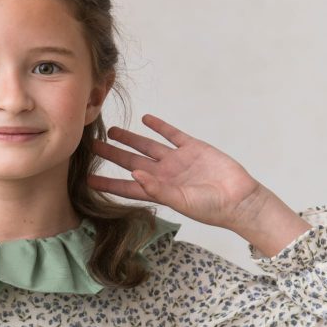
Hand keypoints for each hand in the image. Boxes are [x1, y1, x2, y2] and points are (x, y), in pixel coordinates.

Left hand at [88, 113, 263, 229]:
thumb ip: (158, 189)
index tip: (86, 180)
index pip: (126, 187)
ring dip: (131, 138)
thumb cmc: (211, 208)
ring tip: (113, 131)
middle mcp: (164, 175)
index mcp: (158, 190)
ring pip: (148, 146)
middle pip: (131, 161)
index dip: (107, 184)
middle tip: (92, 145)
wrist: (240, 198)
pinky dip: (159, 126)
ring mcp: (178, 160)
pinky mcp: (193, 148)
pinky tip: (146, 119)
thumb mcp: (181, 201)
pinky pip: (172, 135)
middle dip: (112, 155)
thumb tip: (134, 175)